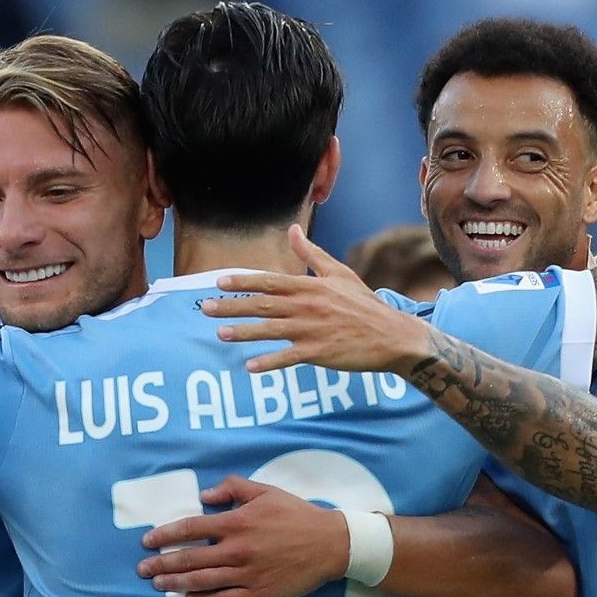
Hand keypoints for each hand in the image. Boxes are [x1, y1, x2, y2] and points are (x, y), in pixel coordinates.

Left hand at [137, 476, 348, 596]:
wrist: (330, 544)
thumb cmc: (297, 515)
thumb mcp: (266, 492)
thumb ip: (233, 488)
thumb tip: (204, 495)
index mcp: (236, 522)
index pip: (190, 528)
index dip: (165, 535)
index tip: (147, 541)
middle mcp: (236, 550)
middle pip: (189, 558)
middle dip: (161, 564)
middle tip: (142, 570)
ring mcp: (246, 574)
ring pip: (202, 580)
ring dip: (175, 583)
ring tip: (157, 584)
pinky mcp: (257, 593)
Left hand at [201, 225, 430, 374]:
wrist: (392, 335)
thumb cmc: (363, 304)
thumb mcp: (339, 273)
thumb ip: (312, 253)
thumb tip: (292, 229)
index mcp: (310, 286)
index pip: (270, 281)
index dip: (243, 281)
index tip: (218, 282)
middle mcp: (307, 306)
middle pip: (263, 305)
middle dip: (233, 305)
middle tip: (205, 308)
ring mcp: (312, 330)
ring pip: (271, 331)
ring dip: (244, 333)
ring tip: (220, 334)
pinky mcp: (319, 352)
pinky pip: (289, 358)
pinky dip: (269, 362)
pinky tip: (249, 366)